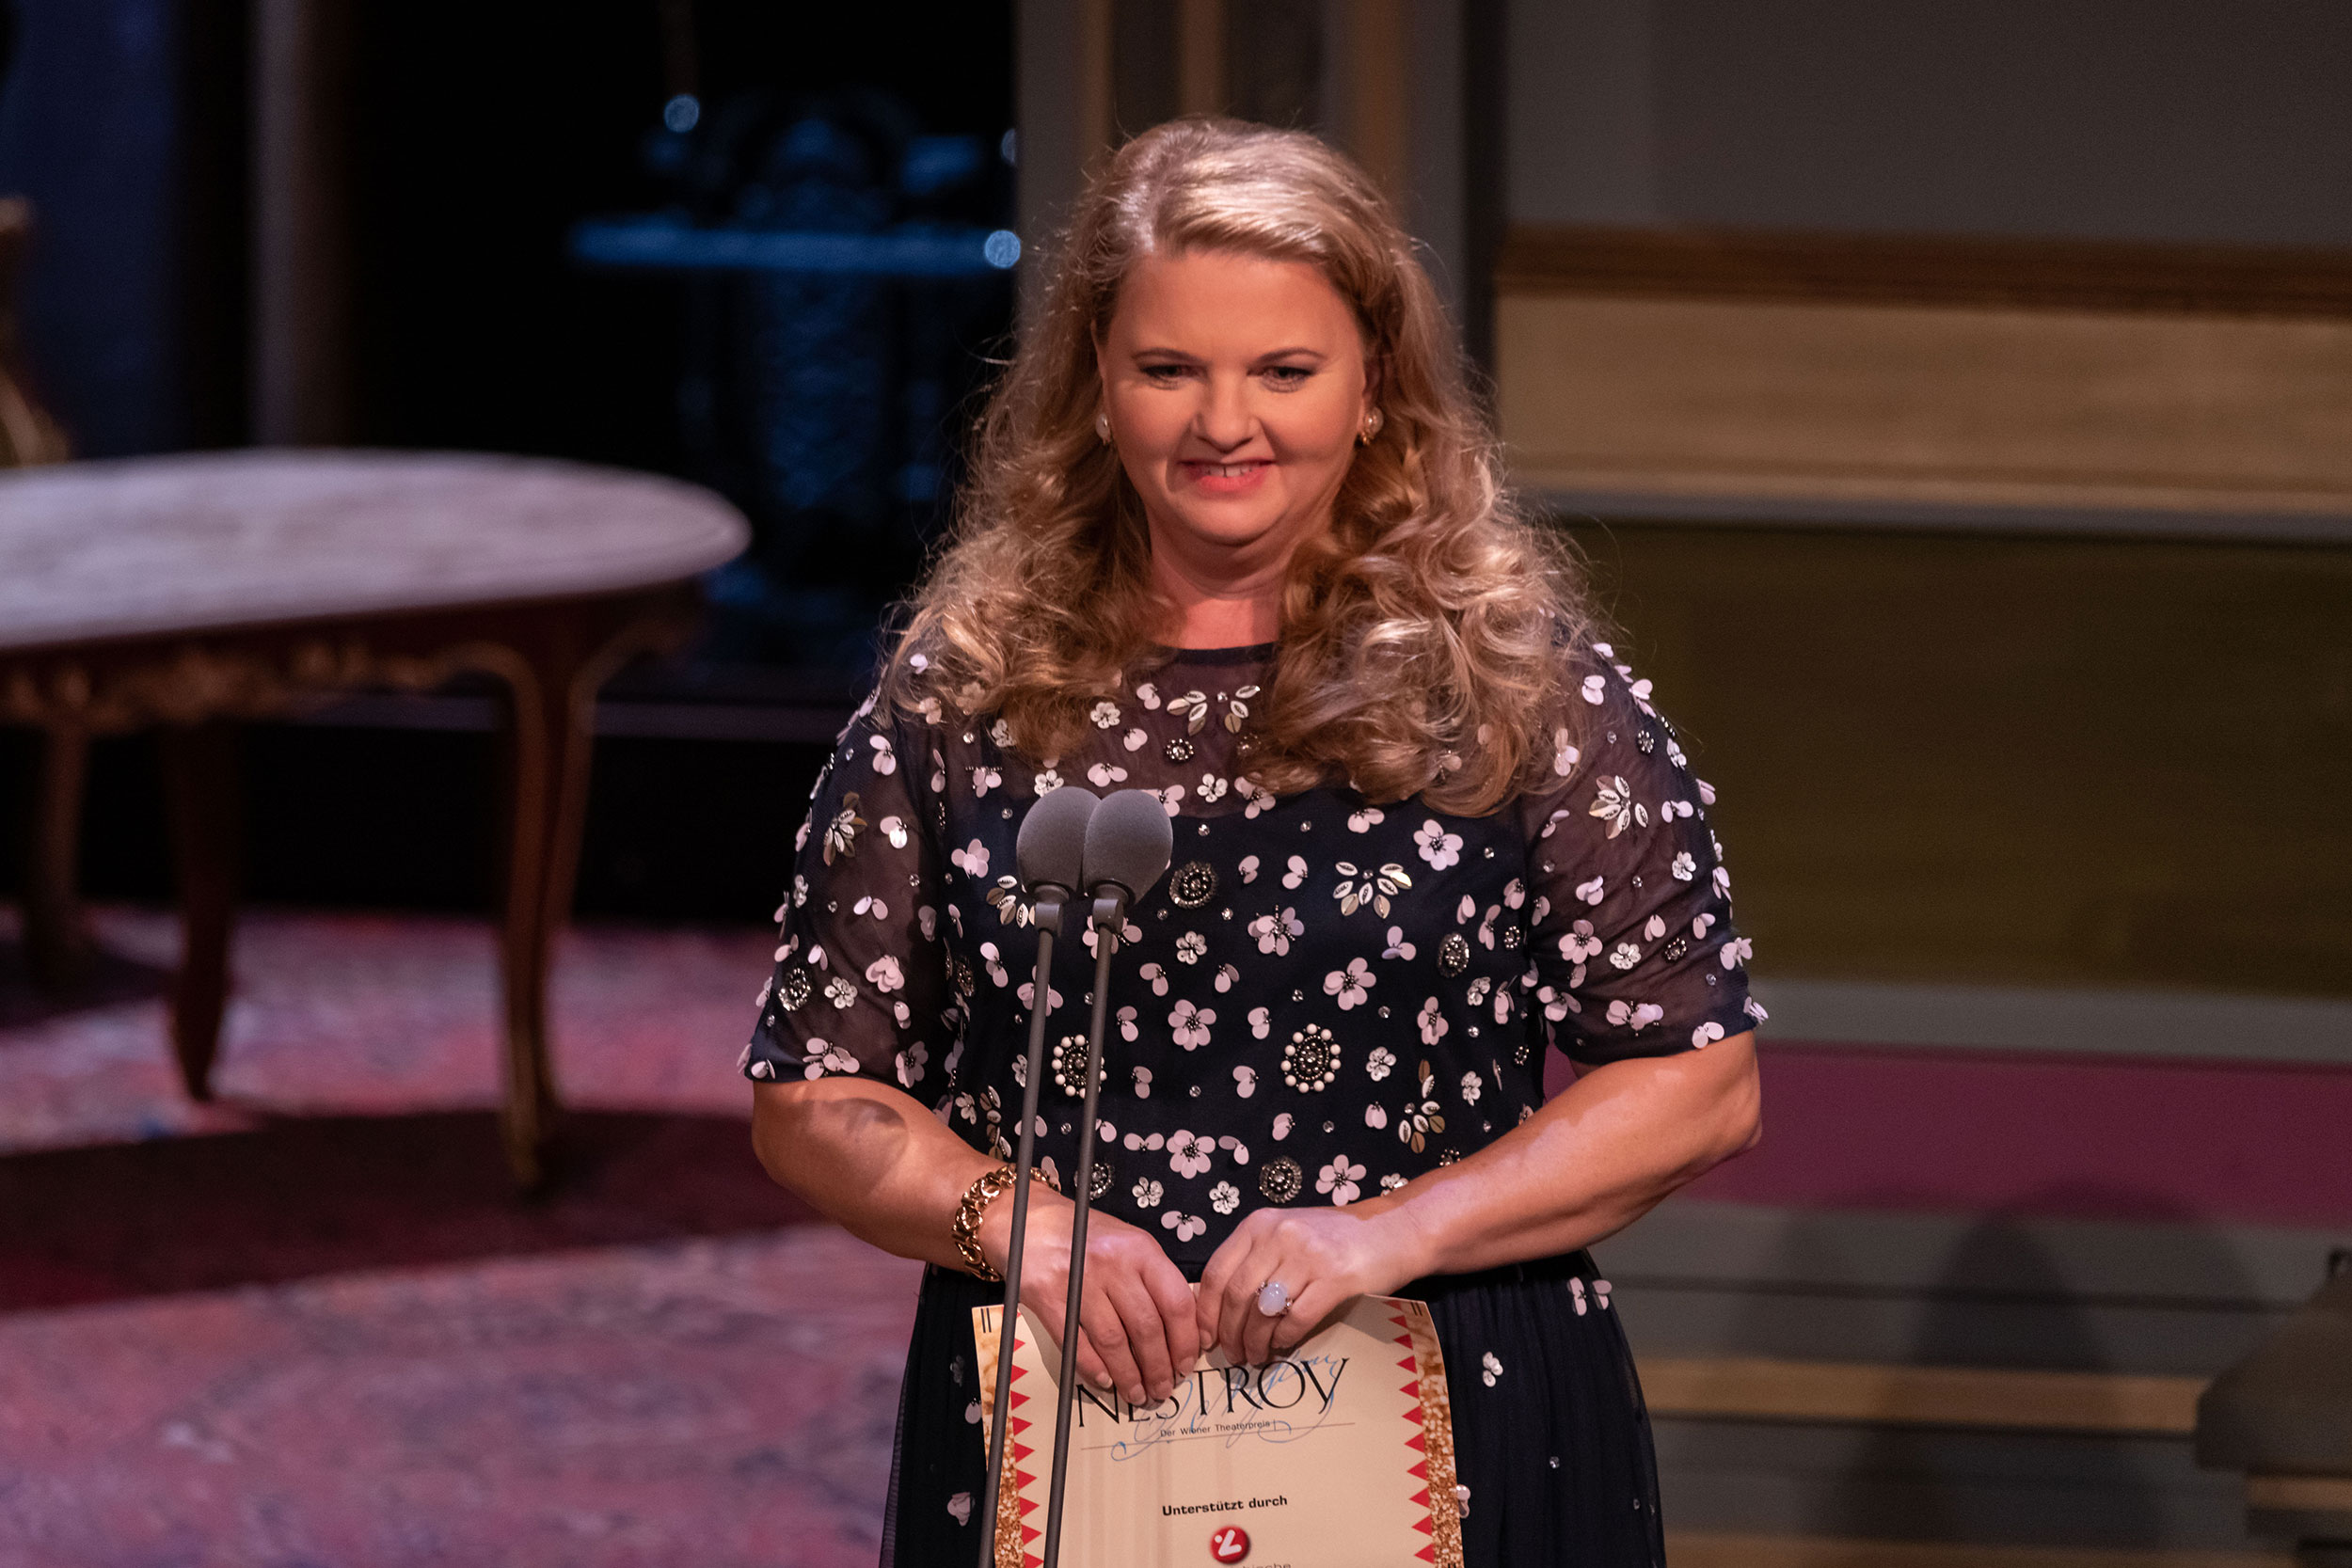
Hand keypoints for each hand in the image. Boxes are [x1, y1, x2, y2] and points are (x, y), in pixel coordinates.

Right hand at [980, 1189, 1200, 1406]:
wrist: (1026, 1220)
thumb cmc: (1083, 1235)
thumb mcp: (1127, 1242)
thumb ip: (1152, 1279)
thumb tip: (1180, 1331)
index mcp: (1140, 1248)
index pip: (1176, 1302)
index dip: (1185, 1341)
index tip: (1186, 1364)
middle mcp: (1112, 1263)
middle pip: (1146, 1328)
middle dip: (1159, 1368)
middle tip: (1163, 1389)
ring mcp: (1079, 1280)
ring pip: (1114, 1342)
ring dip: (1129, 1376)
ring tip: (1138, 1393)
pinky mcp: (1048, 1297)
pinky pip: (1078, 1343)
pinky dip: (1094, 1368)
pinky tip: (1105, 1380)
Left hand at [1195, 1200, 1427, 1367]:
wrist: (1392, 1230)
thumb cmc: (1334, 1238)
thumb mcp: (1285, 1234)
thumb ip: (1254, 1259)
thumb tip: (1217, 1306)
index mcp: (1259, 1224)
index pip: (1217, 1272)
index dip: (1207, 1311)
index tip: (1206, 1338)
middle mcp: (1279, 1236)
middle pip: (1237, 1295)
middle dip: (1229, 1333)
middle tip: (1232, 1355)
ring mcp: (1308, 1255)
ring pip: (1263, 1311)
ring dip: (1254, 1342)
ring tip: (1254, 1356)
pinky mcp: (1336, 1278)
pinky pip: (1297, 1318)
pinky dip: (1284, 1339)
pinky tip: (1282, 1346)